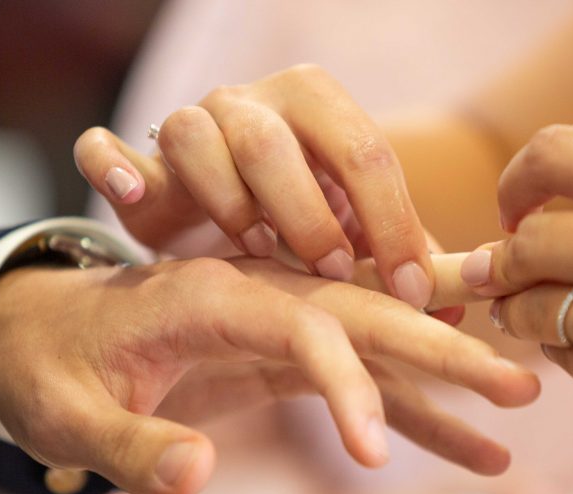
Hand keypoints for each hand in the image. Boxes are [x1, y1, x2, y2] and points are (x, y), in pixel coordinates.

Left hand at [0, 257, 538, 493]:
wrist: (46, 337)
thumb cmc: (52, 370)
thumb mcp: (68, 417)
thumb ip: (131, 447)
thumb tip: (200, 473)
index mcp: (207, 294)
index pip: (301, 327)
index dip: (347, 385)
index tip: (372, 459)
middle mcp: (260, 296)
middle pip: (366, 313)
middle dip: (442, 348)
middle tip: (521, 382)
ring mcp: (280, 323)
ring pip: (379, 341)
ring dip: (447, 372)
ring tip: (520, 403)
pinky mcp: (287, 356)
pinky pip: (362, 380)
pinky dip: (414, 411)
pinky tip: (471, 444)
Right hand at [74, 64, 436, 309]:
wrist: (214, 215)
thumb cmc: (298, 223)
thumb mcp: (353, 235)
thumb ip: (399, 260)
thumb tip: (462, 308)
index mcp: (319, 111)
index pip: (365, 151)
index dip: (391, 221)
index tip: (411, 291)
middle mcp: (252, 105)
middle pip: (275, 141)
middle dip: (309, 211)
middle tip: (333, 270)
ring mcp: (190, 124)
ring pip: (195, 136)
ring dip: (228, 201)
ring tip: (255, 252)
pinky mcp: (136, 160)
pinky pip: (110, 148)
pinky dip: (115, 164)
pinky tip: (134, 194)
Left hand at [460, 125, 572, 493]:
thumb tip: (512, 233)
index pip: (554, 154)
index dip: (515, 184)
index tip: (511, 213)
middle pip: (529, 242)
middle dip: (498, 265)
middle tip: (493, 276)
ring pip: (535, 310)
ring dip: (524, 316)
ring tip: (542, 317)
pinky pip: (566, 362)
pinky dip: (570, 359)